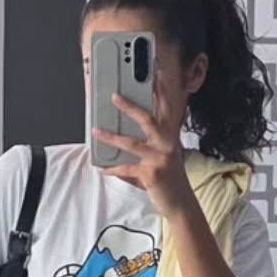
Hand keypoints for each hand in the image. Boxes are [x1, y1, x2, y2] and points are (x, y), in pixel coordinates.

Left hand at [92, 72, 193, 218]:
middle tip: (114, 96)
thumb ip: (150, 139)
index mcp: (170, 135)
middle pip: (147, 119)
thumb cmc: (170, 176)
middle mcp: (167, 143)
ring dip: (110, 137)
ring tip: (96, 131)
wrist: (180, 202)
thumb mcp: (165, 153)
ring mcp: (160, 158)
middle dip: (130, 107)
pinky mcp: (151, 174)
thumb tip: (125, 127)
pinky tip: (103, 168)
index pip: (165, 107)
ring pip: (131, 143)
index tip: (154, 73)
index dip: (160, 90)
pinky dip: (113, 169)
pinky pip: (126, 168)